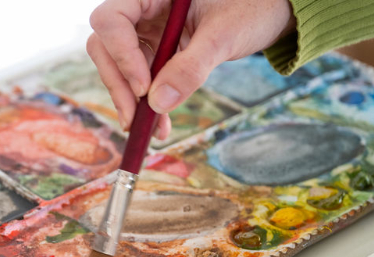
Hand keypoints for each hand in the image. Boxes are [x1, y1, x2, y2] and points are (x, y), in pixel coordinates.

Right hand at [86, 0, 295, 139]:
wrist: (268, 13)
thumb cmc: (251, 9)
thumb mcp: (223, 37)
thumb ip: (191, 67)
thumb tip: (157, 104)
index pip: (112, 19)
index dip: (121, 55)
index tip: (144, 88)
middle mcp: (144, 7)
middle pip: (105, 44)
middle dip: (118, 83)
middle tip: (135, 117)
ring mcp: (146, 29)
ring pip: (116, 65)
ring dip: (128, 99)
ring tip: (148, 128)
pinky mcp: (154, 50)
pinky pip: (138, 78)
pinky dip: (145, 103)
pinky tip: (159, 124)